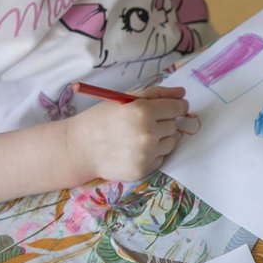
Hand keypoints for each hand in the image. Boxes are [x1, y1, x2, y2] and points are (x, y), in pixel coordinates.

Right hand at [69, 86, 192, 180]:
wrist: (80, 148)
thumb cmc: (103, 119)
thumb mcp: (127, 98)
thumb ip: (157, 93)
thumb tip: (183, 93)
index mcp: (143, 111)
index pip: (178, 108)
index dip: (177, 107)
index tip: (174, 108)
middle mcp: (147, 133)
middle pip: (174, 125)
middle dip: (164, 122)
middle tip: (144, 123)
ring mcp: (146, 154)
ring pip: (172, 142)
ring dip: (162, 138)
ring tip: (139, 136)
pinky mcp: (144, 170)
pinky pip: (161, 158)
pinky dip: (154, 153)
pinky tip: (135, 149)